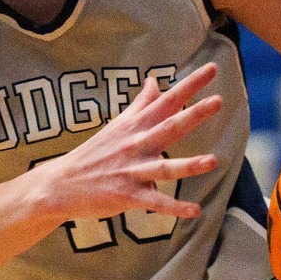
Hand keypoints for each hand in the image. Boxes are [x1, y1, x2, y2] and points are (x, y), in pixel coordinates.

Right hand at [29, 63, 223, 225]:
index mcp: (135, 126)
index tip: (212, 69)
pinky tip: (194, 210)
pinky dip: (174, 208)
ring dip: (189, 165)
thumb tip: (155, 81)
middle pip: (169, 127)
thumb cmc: (94, 153)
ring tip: (213, 161)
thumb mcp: (118, 125)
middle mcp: (136, 145)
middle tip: (218, 101)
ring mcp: (132, 171)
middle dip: (193, 114)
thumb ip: (140, 104)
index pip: (167, 100)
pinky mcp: (127, 195)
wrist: (62, 184)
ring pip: (164, 167)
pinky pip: (155, 203)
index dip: (190, 85)